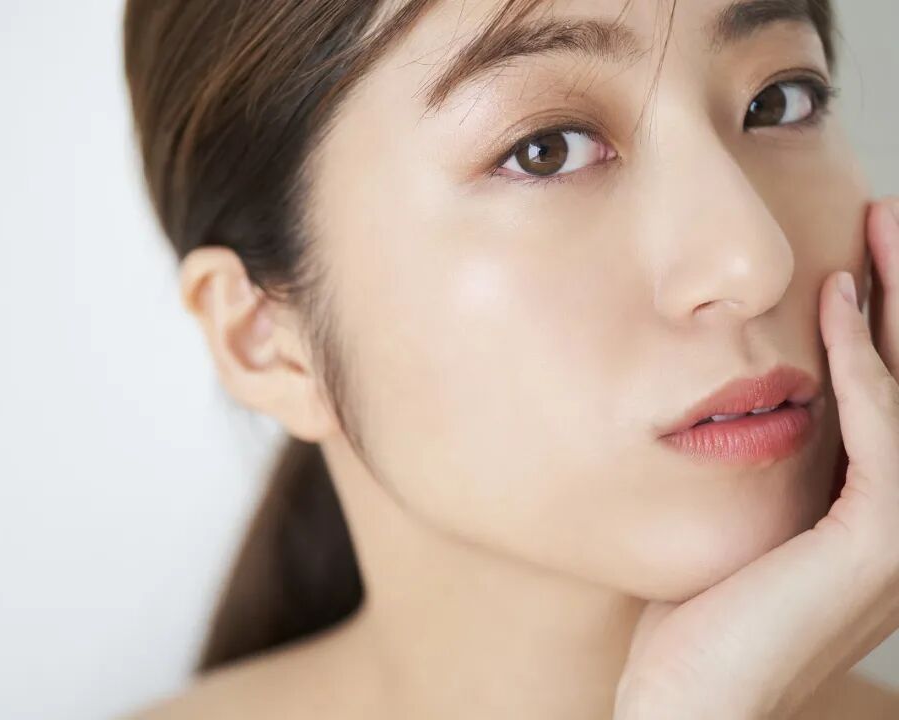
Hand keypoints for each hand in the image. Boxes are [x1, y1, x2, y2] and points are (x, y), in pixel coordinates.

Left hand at [613, 197, 898, 719]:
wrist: (685, 708)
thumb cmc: (696, 623)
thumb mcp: (739, 524)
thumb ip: (762, 467)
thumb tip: (748, 400)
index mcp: (876, 517)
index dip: (893, 323)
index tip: (866, 254)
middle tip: (889, 217)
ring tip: (880, 231)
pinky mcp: (877, 550)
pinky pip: (885, 438)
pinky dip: (865, 367)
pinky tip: (835, 310)